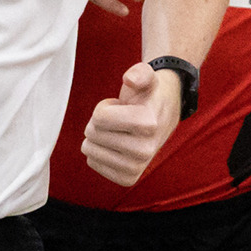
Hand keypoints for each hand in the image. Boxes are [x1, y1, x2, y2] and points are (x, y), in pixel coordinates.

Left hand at [82, 63, 180, 185]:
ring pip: (89, 149)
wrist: (161, 116)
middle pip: (92, 133)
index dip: (104, 107)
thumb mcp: (145, 77)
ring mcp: (136, 167)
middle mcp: (144, 150)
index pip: (99, 118)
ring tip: (119, 130)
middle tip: (120, 119)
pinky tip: (117, 145)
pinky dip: (99, 151)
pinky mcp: (127, 178)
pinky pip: (92, 162)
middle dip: (100, 122)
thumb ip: (140, 72)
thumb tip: (130, 80)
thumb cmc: (147, 95)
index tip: (121, 107)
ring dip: (100, 136)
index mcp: (148, 123)